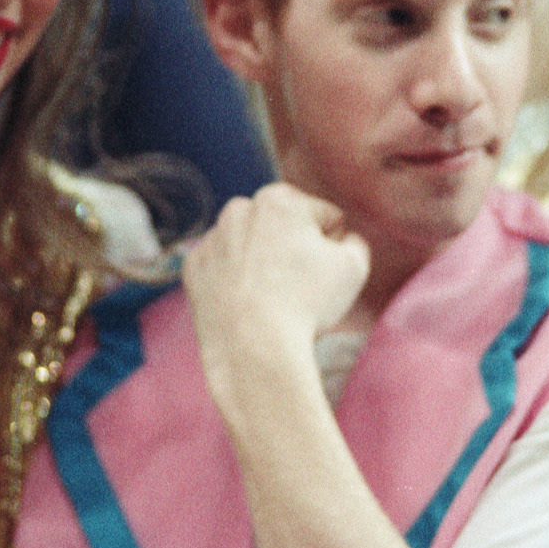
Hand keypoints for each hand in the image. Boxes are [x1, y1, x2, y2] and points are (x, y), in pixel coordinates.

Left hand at [182, 183, 371, 396]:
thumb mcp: (354, 266)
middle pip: (282, 228)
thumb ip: (354, 242)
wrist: (254, 348)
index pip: (323, 218)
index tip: (325, 273)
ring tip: (273, 300)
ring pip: (250, 246)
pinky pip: (223, 270)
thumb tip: (342, 240)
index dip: (333, 247)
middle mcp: (239, 210)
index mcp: (279, 199)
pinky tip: (247, 304)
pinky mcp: (193, 269)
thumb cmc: (307, 303)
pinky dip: (235, 282)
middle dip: (293, 249)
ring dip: (263, 263)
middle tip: (300, 287)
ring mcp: (212, 239)